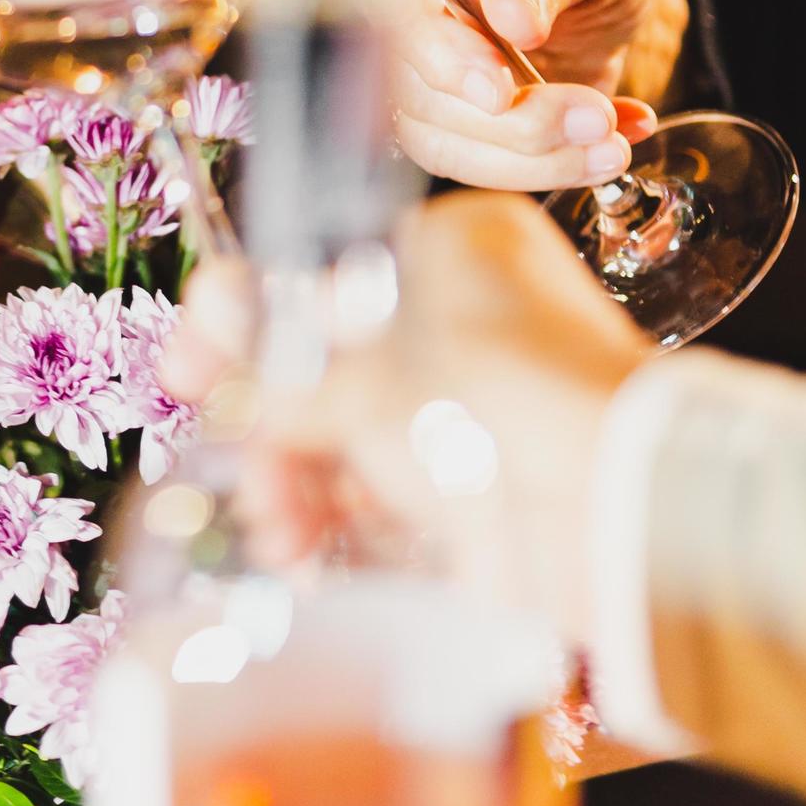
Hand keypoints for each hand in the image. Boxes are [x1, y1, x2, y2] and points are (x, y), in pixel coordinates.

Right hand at [168, 193, 652, 642]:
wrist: (621, 510)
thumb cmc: (499, 394)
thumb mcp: (363, 368)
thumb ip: (272, 372)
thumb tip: (207, 380)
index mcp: (447, 251)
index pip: (312, 271)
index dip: (234, 322)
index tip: (184, 374)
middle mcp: (463, 324)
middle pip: (322, 371)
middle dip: (267, 431)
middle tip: (238, 472)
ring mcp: (475, 414)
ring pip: (347, 444)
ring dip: (293, 486)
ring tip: (280, 531)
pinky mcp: (484, 497)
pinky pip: (383, 505)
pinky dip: (338, 528)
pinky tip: (307, 554)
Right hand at [386, 0, 688, 191]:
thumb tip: (506, 16)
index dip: (429, 48)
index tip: (494, 90)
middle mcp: (396, 1)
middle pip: (407, 84)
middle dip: (503, 122)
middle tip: (592, 121)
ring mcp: (420, 63)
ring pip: (436, 137)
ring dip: (527, 158)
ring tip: (609, 144)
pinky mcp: (454, 113)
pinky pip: (477, 159)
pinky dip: (550, 166)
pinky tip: (611, 142)